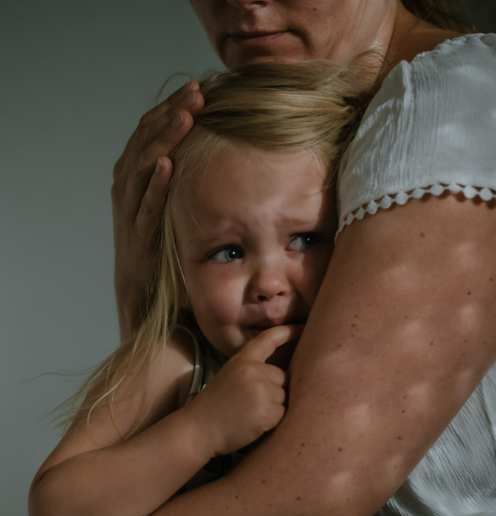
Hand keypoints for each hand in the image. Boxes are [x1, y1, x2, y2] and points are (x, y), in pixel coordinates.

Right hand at [112, 81, 203, 338]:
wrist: (160, 334)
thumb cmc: (186, 286)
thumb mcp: (198, 237)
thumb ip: (211, 208)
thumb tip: (254, 178)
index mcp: (144, 200)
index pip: (154, 145)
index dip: (172, 116)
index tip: (199, 92)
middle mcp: (132, 209)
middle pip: (144, 150)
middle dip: (168, 118)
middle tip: (195, 93)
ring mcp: (131, 230)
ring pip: (139, 174)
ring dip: (162, 143)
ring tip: (185, 116)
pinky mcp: (135, 253)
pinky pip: (142, 215)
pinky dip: (153, 188)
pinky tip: (167, 165)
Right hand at [184, 326, 300, 456]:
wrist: (198, 430)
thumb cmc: (214, 406)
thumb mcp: (230, 376)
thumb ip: (253, 370)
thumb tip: (282, 373)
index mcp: (242, 360)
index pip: (268, 340)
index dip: (286, 332)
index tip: (301, 327)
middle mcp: (254, 371)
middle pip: (282, 376)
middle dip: (274, 389)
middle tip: (250, 403)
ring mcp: (262, 390)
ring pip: (284, 396)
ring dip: (273, 405)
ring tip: (249, 413)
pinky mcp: (268, 411)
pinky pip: (282, 413)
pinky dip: (272, 420)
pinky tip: (253, 423)